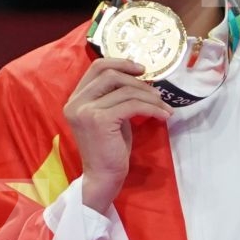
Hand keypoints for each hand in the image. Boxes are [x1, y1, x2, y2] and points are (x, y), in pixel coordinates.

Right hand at [64, 57, 172, 213]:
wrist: (103, 177)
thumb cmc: (109, 149)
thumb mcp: (110, 116)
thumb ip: (115, 96)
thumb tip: (140, 78)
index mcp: (75, 98)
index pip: (96, 67)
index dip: (120, 63)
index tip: (141, 69)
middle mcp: (76, 102)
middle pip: (110, 74)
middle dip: (138, 81)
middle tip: (157, 92)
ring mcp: (85, 111)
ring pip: (124, 90)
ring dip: (149, 96)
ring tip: (164, 106)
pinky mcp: (99, 120)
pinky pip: (132, 105)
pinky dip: (152, 109)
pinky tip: (163, 116)